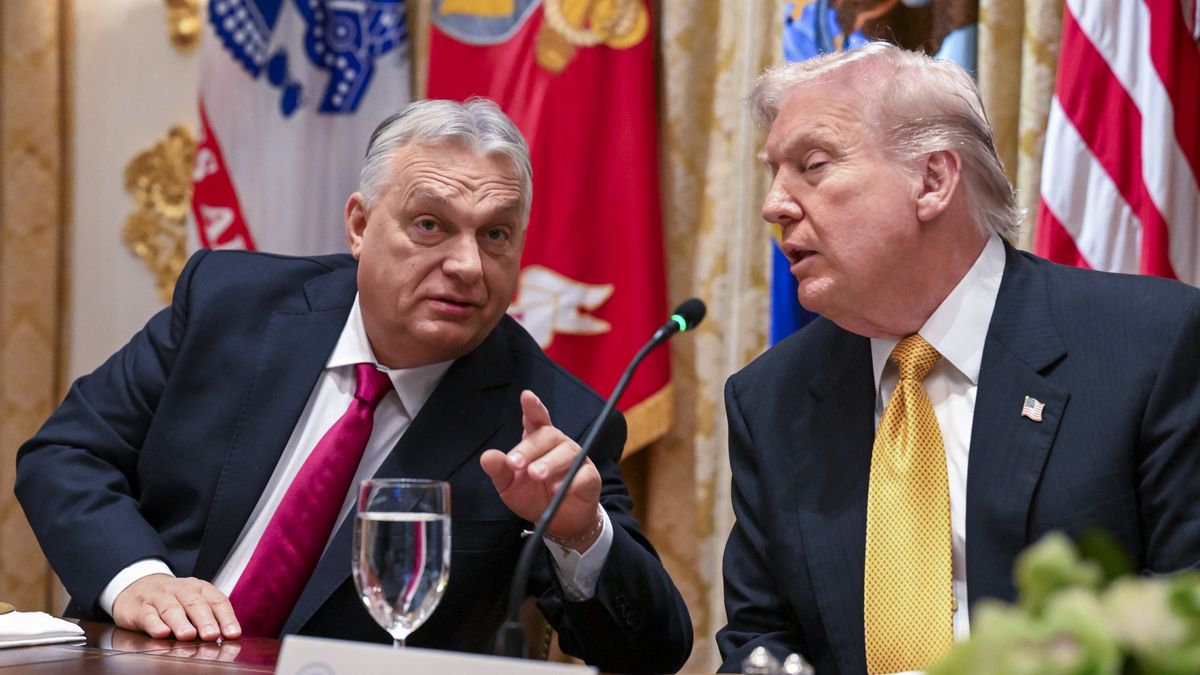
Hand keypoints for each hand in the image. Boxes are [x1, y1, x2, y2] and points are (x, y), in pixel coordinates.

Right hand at [111, 574, 239, 641]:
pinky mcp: (138, 608)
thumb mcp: (192, 604)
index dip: (226, 617)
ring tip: (188, 636)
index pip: (216, 600)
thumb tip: (224, 639)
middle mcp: (179, 589)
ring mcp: (158, 597)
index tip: (233, 634)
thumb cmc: (172, 600)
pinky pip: (147, 615)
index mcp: (198, 588)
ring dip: (181, 622)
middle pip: (194, 603)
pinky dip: (155, 624)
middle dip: (205, 620)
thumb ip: (207, 619)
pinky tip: (162, 633)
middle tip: (212, 635)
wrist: (136, 588)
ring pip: (171, 608)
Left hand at [481, 390, 603, 551]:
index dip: (533, 407)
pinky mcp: (589, 477)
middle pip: (548, 435)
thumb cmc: (533, 495)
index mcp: (537, 441)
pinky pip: (583, 475)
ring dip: (550, 463)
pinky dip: (571, 482)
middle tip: (515, 464)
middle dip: (530, 448)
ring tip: (536, 475)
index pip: (536, 419)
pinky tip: (558, 491)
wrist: (558, 521)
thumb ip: (500, 470)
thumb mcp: (509, 485)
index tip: (526, 396)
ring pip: (566, 451)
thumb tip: (486, 457)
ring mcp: (576, 459)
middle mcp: (558, 444)